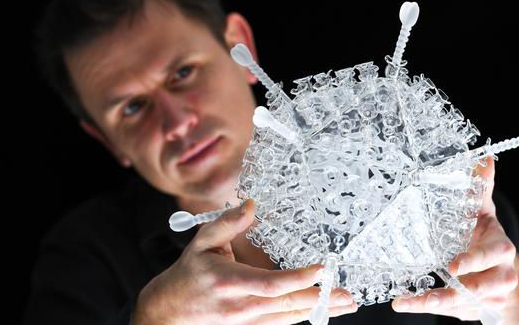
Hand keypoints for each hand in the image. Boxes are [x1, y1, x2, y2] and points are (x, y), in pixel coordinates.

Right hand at [132, 199, 357, 324]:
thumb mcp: (202, 243)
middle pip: (287, 305)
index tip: (322, 270)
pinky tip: (321, 309)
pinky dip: (304, 316)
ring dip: (319, 310)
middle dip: (321, 299)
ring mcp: (247, 322)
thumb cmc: (189, 275)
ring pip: (289, 318)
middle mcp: (241, 306)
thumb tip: (251, 204)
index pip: (271, 284)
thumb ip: (226, 223)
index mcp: (230, 282)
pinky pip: (282, 323)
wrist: (170, 312)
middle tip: (348, 294)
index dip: (299, 279)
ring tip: (345, 303)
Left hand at [392, 157, 518, 322]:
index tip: (454, 266)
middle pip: (481, 287)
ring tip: (407, 301)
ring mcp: (487, 296)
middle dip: (456, 292)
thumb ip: (481, 187)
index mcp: (501, 249)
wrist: (502, 272)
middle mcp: (499, 276)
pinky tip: (404, 303)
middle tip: (431, 294)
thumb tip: (484, 158)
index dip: (474, 261)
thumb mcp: (484, 211)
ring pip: (463, 304)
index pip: (491, 255)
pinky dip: (425, 307)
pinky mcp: (473, 309)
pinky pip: (451, 311)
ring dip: (436, 303)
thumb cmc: (486, 236)